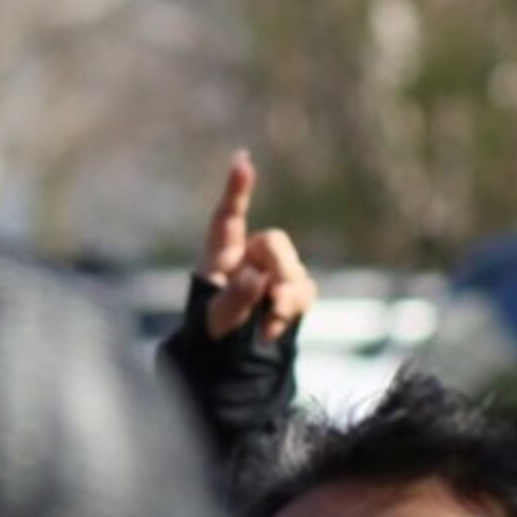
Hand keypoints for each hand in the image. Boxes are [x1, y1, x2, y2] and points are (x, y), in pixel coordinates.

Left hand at [195, 152, 314, 342]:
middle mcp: (248, 256)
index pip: (228, 217)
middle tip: (271, 298)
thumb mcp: (213, 318)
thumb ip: (233, 297)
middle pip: (276, 242)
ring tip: (264, 323)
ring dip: (285, 297)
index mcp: (219, 254)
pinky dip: (294, 310)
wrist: (230, 356)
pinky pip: (305, 290)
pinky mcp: (292, 289)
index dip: (236, 189)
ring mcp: (272, 272)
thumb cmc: (211, 330)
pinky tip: (271, 329)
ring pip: (294, 269)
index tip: (241, 160)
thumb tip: (257, 275)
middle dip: (279, 268)